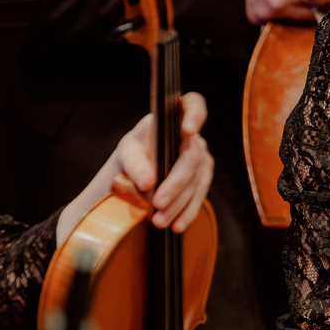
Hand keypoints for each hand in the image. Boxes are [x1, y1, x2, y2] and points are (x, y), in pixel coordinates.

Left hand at [57, 92, 212, 242]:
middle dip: (176, 182)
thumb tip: (149, 182)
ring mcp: (202, 157)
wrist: (139, 172)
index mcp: (175, 118)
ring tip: (159, 221)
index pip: (193, 104)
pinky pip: (200, 195)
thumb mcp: (127, 152)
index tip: (187, 130)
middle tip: (158, 203)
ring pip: (197, 180)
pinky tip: (177, 225)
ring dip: (179, 203)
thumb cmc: (135, 153)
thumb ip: (135, 164)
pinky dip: (188, 212)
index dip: (194, 114)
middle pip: (192, 156)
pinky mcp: (202, 178)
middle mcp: (193, 136)